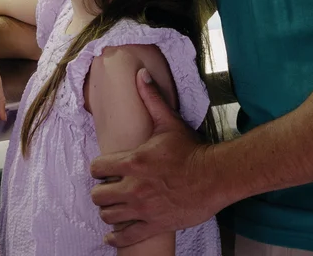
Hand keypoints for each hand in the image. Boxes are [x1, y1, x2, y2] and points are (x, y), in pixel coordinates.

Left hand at [89, 69, 219, 246]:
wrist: (215, 177)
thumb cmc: (192, 151)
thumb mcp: (169, 122)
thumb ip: (151, 98)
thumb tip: (141, 74)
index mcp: (133, 162)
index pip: (97, 168)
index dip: (98, 169)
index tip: (103, 170)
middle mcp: (133, 187)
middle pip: (98, 195)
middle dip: (100, 192)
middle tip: (107, 190)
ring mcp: (142, 209)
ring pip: (109, 215)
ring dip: (108, 212)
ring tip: (112, 209)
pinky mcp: (153, 225)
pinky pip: (126, 237)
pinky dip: (116, 238)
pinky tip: (112, 237)